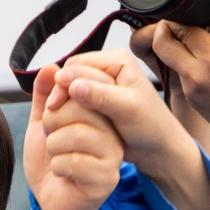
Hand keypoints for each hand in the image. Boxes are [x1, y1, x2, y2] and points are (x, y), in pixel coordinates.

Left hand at [22, 63, 124, 209]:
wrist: (50, 199)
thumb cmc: (50, 161)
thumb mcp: (43, 122)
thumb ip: (46, 95)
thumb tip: (51, 67)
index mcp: (102, 114)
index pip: (86, 86)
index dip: (60, 91)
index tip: (49, 107)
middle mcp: (113, 131)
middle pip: (82, 107)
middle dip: (53, 121)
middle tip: (52, 137)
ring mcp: (113, 156)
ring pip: (75, 134)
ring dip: (53, 146)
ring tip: (56, 155)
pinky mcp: (106, 179)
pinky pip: (73, 162)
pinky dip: (57, 167)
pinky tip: (62, 173)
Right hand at [47, 50, 194, 178]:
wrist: (158, 147)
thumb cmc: (150, 126)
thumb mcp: (127, 109)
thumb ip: (101, 96)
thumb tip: (73, 85)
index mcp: (118, 61)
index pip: (77, 65)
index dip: (62, 83)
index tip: (53, 105)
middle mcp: (109, 68)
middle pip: (71, 74)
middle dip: (61, 92)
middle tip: (52, 112)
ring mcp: (103, 84)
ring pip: (71, 88)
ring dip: (63, 103)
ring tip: (56, 118)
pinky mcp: (98, 100)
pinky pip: (75, 101)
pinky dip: (69, 110)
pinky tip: (66, 122)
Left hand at [145, 0, 209, 153]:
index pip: (180, 27)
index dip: (181, 14)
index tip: (189, 7)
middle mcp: (195, 74)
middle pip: (161, 42)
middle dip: (167, 27)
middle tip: (182, 20)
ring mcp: (190, 89)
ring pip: (169, 59)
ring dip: (177, 45)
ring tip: (201, 38)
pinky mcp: (191, 100)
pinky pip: (180, 74)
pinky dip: (187, 62)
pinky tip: (208, 59)